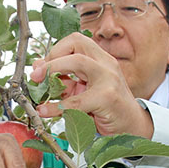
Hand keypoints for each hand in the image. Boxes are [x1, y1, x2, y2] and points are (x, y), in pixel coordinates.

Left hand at [29, 33, 153, 137]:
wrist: (132, 127)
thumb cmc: (106, 108)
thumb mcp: (82, 91)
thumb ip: (64, 80)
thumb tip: (38, 67)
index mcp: (100, 59)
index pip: (75, 40)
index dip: (55, 51)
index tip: (41, 68)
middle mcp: (106, 63)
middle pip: (76, 44)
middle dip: (51, 57)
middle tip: (35, 75)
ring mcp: (109, 78)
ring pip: (77, 62)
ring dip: (52, 70)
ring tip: (38, 87)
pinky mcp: (107, 98)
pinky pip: (76, 100)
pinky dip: (56, 106)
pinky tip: (44, 111)